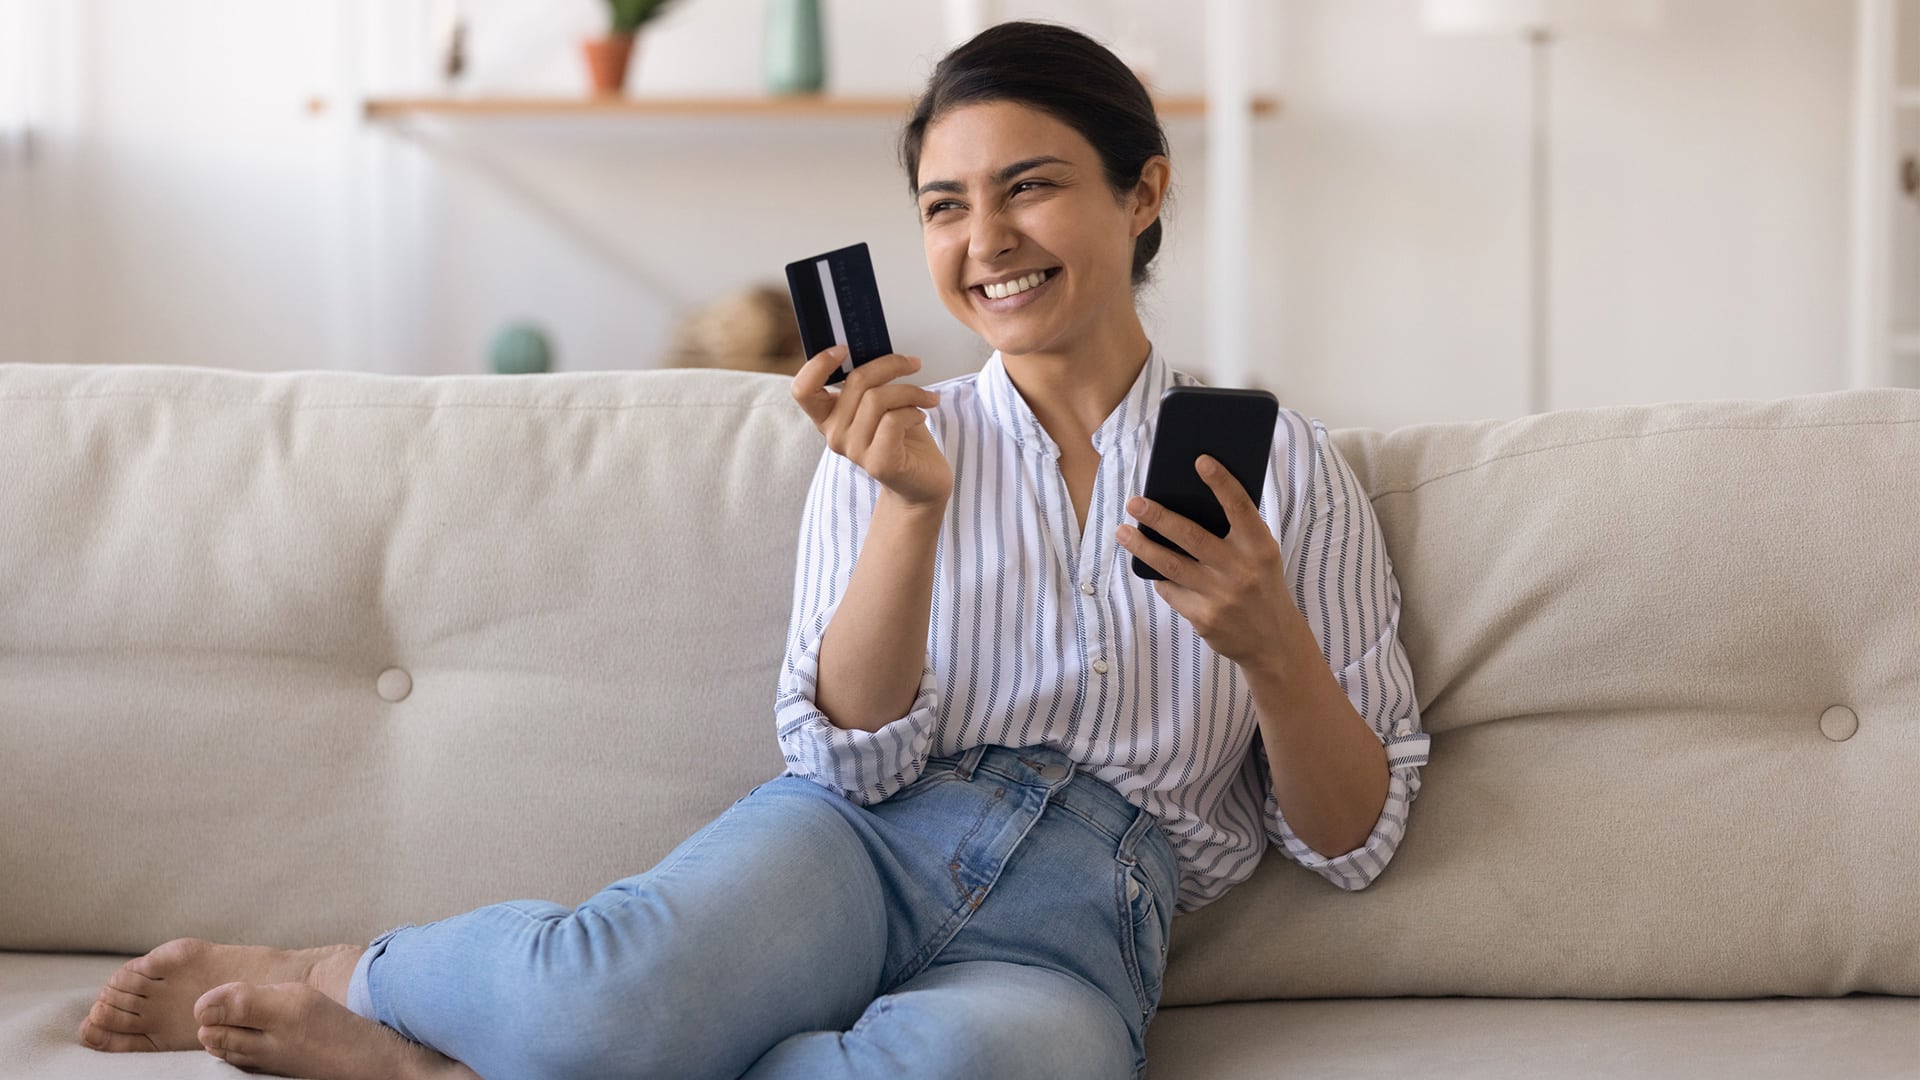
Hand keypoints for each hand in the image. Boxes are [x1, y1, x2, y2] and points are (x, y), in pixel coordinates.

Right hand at [791, 347, 951, 509]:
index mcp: (828, 416)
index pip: (802, 389)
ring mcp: (854, 451)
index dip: (818, 364)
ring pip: (877, 398)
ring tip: (927, 397)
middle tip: (914, 363)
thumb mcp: (881, 403)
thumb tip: (874, 348)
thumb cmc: (903, 436)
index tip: (845, 349)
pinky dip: (914, 411)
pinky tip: (922, 416)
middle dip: (890, 365)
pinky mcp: (878, 463)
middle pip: (855, 382)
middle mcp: (834, 435)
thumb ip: (869, 382)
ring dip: (910, 391)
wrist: (922, 481)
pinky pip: (894, 420)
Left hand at [1115, 455, 1297, 669]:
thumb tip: (1188, 501)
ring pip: (1171, 565)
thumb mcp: (1261, 555)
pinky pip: (1171, 591)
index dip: (1222, 483)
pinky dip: (1160, 577)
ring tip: (1123, 531)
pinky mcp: (1205, 618)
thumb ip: (1237, 532)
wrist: (1273, 640)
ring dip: (1142, 547)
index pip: (1240, 508)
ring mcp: (1221, 596)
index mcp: (1259, 548)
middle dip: (1158, 517)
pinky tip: (1150, 566)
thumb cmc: (1261, 584)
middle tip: (1134, 502)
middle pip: (1191, 536)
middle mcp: (1241, 570)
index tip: (1201, 461)